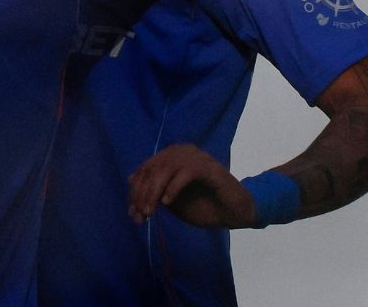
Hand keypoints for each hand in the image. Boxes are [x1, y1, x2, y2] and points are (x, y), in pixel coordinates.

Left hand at [128, 143, 255, 228]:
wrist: (236, 213)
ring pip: (164, 169)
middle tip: (140, 216)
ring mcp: (195, 157)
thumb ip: (154, 191)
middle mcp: (181, 152)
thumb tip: (131, 182)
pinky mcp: (208, 167)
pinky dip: (173, 188)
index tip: (133, 214)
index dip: (136, 192)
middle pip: (151, 169)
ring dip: (153, 193)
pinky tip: (168, 203)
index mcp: (171, 157)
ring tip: (150, 212)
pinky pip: (185, 173)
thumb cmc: (205, 207)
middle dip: (142, 194)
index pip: (145, 170)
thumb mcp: (173, 201)